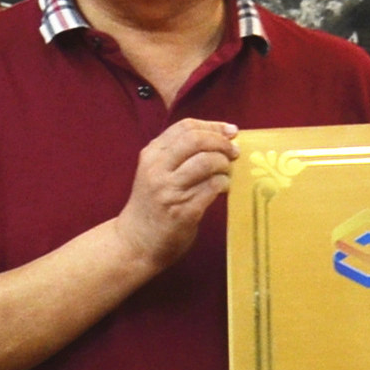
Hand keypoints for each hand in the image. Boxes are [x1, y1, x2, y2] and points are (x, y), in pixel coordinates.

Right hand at [112, 118, 237, 275]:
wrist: (134, 243)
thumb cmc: (152, 205)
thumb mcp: (155, 172)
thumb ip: (178, 155)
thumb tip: (221, 138)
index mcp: (151, 155)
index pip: (185, 127)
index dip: (212, 126)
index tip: (231, 131)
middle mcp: (157, 170)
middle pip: (196, 140)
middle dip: (221, 142)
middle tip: (234, 151)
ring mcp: (169, 191)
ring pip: (206, 162)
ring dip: (224, 164)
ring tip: (227, 171)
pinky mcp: (183, 212)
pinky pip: (212, 188)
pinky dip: (223, 184)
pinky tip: (223, 188)